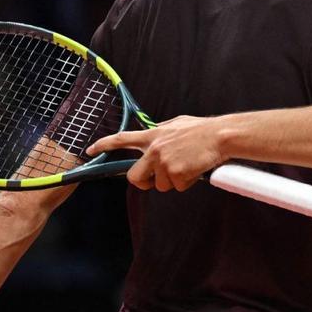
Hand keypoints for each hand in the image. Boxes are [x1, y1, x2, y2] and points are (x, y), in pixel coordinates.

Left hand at [87, 115, 223, 191]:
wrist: (221, 135)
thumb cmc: (203, 130)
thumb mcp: (177, 124)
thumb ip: (162, 131)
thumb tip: (155, 133)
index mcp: (153, 136)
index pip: (121, 139)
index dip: (103, 145)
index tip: (90, 150)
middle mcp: (154, 149)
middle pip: (135, 177)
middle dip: (144, 182)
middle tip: (157, 179)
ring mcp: (164, 162)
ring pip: (160, 185)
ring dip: (173, 181)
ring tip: (188, 165)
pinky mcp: (176, 173)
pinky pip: (177, 187)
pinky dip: (186, 182)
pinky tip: (195, 169)